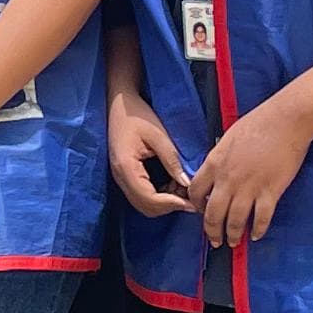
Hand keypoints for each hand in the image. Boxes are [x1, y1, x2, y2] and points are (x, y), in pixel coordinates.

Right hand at [108, 93, 197, 218]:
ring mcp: (121, 178)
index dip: (172, 204)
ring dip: (165, 202)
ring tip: (183, 189)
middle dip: (169, 206)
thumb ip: (172, 161)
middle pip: (146, 207)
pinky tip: (173, 183)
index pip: (149, 198)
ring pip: (144, 204)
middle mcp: (121, 178)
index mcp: (127, 167)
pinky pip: (142, 195)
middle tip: (191, 197)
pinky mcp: (126, 176)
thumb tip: (187, 183)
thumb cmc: (137, 115)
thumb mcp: (159, 135)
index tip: (192, 202)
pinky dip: (159, 196)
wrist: (119, 105)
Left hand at [192, 96, 312, 244]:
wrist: (286, 120)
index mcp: (214, 163)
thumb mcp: (228, 138)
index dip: (196, 206)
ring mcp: (249, 187)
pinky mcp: (270, 191)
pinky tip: (257, 235)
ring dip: (232, 235)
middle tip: (214, 240)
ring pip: (234, 221)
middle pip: (212, 213)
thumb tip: (216, 170)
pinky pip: (261, 218)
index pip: (196, 192)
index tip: (201, 212)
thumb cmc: (259, 122)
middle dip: (211, 231)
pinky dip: (258, 229)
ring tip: (233, 243)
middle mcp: (227, 179)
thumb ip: (219, 158)